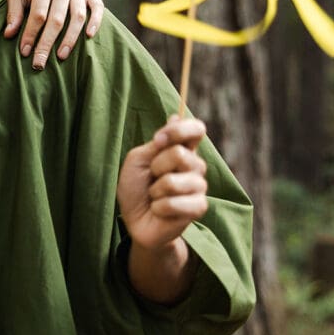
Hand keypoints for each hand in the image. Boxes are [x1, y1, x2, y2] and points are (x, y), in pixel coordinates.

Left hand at [5, 0, 103, 68]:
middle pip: (56, 19)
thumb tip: (9, 35)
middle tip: (40, 63)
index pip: (38, 14)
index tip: (25, 52)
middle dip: (47, 43)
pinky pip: (97, 7)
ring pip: (77, 16)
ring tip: (61, 57)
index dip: (31, 34)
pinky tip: (89, 37)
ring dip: (70, 39)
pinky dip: (95, 21)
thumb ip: (14, 12)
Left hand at [117, 117, 208, 250]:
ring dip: (156, 190)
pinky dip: (159, 207)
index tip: (158, 140)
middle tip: (152, 177)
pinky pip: (176, 203)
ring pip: (175, 181)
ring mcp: (199, 187)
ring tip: (155, 196)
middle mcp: (194, 166)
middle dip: (157, 166)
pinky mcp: (198, 208)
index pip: (196, 129)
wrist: (134, 220)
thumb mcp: (139, 159)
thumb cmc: (135, 187)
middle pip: (181, 154)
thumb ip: (157, 142)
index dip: (180, 130)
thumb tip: (176, 115)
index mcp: (182, 149)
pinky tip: (159, 210)